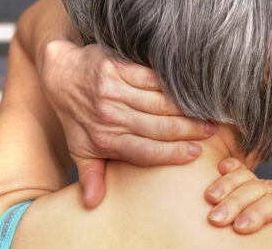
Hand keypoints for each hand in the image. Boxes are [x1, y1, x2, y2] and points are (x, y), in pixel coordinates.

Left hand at [40, 39, 216, 207]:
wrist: (60, 74)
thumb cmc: (76, 116)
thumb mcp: (80, 148)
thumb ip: (91, 175)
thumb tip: (93, 204)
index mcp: (104, 140)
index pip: (145, 151)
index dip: (173, 153)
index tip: (195, 153)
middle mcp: (109, 116)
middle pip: (158, 127)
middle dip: (188, 131)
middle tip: (210, 132)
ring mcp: (112, 90)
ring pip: (158, 103)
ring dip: (186, 110)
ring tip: (206, 113)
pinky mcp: (116, 67)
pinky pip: (151, 78)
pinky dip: (171, 86)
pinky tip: (189, 91)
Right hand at [204, 158, 271, 244]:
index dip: (258, 213)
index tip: (240, 227)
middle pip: (258, 189)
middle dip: (235, 202)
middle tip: (216, 218)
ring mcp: (265, 186)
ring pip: (246, 178)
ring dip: (226, 186)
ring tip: (209, 198)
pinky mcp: (251, 184)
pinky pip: (240, 170)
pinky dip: (230, 168)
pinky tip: (220, 167)